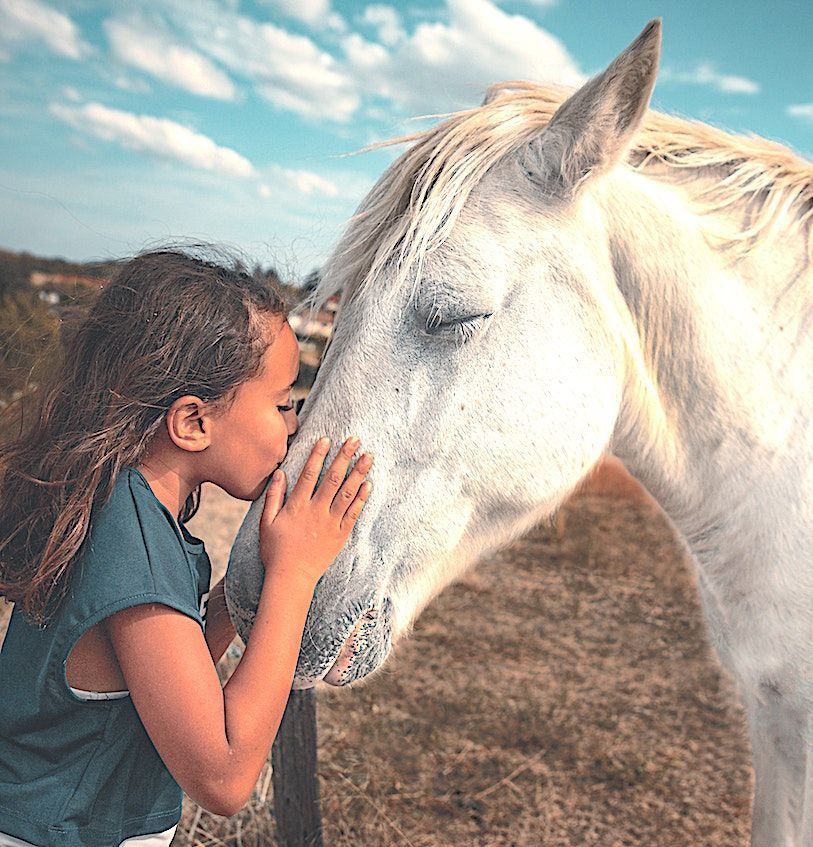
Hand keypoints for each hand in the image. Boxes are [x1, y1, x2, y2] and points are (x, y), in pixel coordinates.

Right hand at [259, 436, 372, 586]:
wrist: (291, 577)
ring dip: (359, 473)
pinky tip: (368, 484)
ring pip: (347, 493)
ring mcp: (330, 523)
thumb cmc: (275, 550)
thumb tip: (279, 473)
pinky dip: (362, 498)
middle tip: (355, 439)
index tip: (327, 439)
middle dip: (344, 457)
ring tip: (368, 456)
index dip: (318, 455)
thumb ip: (273, 496)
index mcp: (297, 506)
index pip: (309, 474)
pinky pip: (353, 513)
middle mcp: (316, 511)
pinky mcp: (340, 535)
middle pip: (333, 478)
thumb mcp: (266, 522)